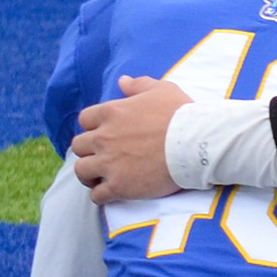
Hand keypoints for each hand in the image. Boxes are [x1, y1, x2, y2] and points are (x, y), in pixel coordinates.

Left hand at [70, 76, 191, 201]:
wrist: (197, 144)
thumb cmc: (182, 115)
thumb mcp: (162, 90)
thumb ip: (138, 85)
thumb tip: (122, 81)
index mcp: (111, 113)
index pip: (85, 120)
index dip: (93, 127)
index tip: (105, 134)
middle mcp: (103, 137)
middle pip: (79, 146)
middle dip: (88, 151)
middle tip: (103, 157)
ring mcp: (109, 163)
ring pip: (81, 170)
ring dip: (89, 174)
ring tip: (101, 178)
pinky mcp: (119, 186)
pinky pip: (97, 195)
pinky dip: (101, 196)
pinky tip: (111, 194)